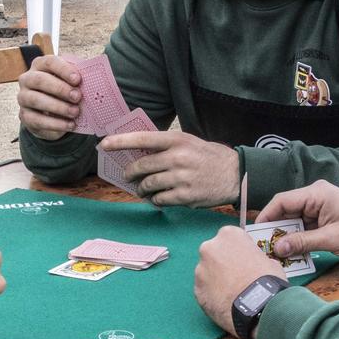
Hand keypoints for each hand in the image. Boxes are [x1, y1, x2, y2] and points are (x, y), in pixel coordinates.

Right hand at [17, 53, 82, 140]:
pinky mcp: (25, 116)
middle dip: (60, 88)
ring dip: (58, 107)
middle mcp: (28, 79)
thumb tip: (92, 79)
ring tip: (75, 112)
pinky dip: (55, 124)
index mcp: (40, 65)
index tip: (77, 79)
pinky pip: (37, 120)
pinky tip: (69, 125)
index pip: (49, 62)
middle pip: (40, 80)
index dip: (63, 69)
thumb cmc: (63, 92)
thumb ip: (77, 78)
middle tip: (77, 97)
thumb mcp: (70, 82)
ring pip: (36, 100)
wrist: (51, 114)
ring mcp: (23, 98)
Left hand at [101, 129, 239, 207]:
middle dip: (130, 173)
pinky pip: (159, 200)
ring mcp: (181, 178)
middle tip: (128, 176)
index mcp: (176, 140)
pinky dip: (155, 200)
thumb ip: (165, 147)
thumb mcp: (188, 142)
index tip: (103, 144)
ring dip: (142, 189)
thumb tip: (138, 154)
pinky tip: (159, 197)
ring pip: (148, 185)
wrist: (235, 174)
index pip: (142, 139)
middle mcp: (177, 157)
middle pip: (141, 167)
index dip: (120, 141)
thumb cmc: (208, 157)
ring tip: (144, 189)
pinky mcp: (185, 196)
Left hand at [194, 226, 286, 335]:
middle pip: (215, 253)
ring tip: (232, 293)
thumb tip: (254, 265)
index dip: (239, 251)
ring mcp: (200, 269)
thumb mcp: (269, 261)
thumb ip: (255, 258)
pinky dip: (212, 295)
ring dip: (216, 280)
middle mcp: (209, 248)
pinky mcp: (196, 290)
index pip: (231, 238)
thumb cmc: (267, 280)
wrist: (257, 307)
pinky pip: (205, 290)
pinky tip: (225, 303)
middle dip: (223, 263)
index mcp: (228, 235)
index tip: (245, 261)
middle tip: (237, 277)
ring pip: (207, 272)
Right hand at [258, 181, 338, 260]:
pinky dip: (297, 237)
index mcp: (317, 194)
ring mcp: (319, 205)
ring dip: (286, 235)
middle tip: (262, 246)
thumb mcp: (331, 240)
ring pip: (293, 219)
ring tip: (274, 252)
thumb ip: (302, 242)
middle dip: (275, 228)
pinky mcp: (322, 215)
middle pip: (285, 210)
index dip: (267, 216)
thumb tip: (277, 248)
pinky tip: (290, 251)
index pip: (282, 201)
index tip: (256, 233)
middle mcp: (315, 195)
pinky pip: (303, 225)